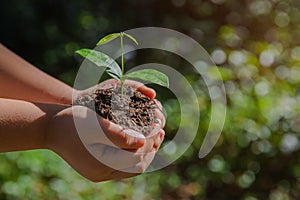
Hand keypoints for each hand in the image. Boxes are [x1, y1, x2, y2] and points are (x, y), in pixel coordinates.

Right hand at [45, 80, 164, 181]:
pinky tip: (141, 139)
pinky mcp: (99, 166)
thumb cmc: (72, 122)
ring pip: (132, 166)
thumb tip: (143, 142)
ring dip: (146, 151)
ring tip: (155, 134)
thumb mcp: (95, 125)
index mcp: (101, 166)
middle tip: (161, 131)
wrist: (51, 127)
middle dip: (152, 148)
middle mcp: (102, 173)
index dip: (151, 143)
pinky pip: (124, 163)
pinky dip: (136, 152)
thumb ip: (119, 135)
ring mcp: (100, 171)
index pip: (136, 159)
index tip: (158, 127)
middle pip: (137, 166)